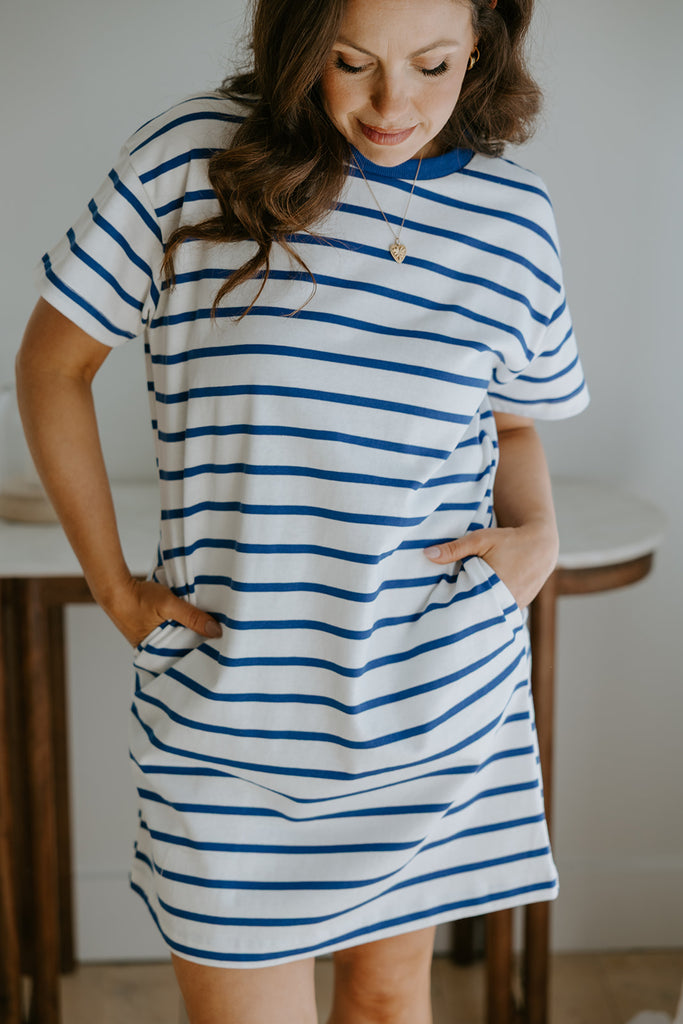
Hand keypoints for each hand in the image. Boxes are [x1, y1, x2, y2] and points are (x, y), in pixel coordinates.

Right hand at [102, 576, 221, 647]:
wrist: (116, 587)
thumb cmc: (138, 598)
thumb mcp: (169, 605)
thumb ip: (192, 617)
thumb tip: (216, 631)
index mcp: (155, 653)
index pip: (184, 659)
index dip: (200, 654)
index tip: (218, 651)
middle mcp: (154, 650)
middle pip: (182, 649)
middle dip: (197, 645)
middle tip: (219, 642)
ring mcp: (153, 639)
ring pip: (178, 639)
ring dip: (189, 633)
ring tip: (210, 632)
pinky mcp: (153, 628)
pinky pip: (172, 630)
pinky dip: (181, 626)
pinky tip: (193, 622)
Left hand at [425, 522, 558, 608]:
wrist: (541, 545)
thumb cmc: (509, 540)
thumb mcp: (480, 540)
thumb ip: (454, 549)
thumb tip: (427, 555)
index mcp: (495, 587)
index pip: (466, 606)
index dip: (452, 608)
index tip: (437, 609)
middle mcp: (507, 601)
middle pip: (477, 614)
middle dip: (462, 614)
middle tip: (443, 616)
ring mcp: (515, 607)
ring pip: (489, 616)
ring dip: (476, 613)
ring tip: (458, 614)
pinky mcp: (519, 607)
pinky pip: (500, 614)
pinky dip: (489, 611)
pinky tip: (476, 610)